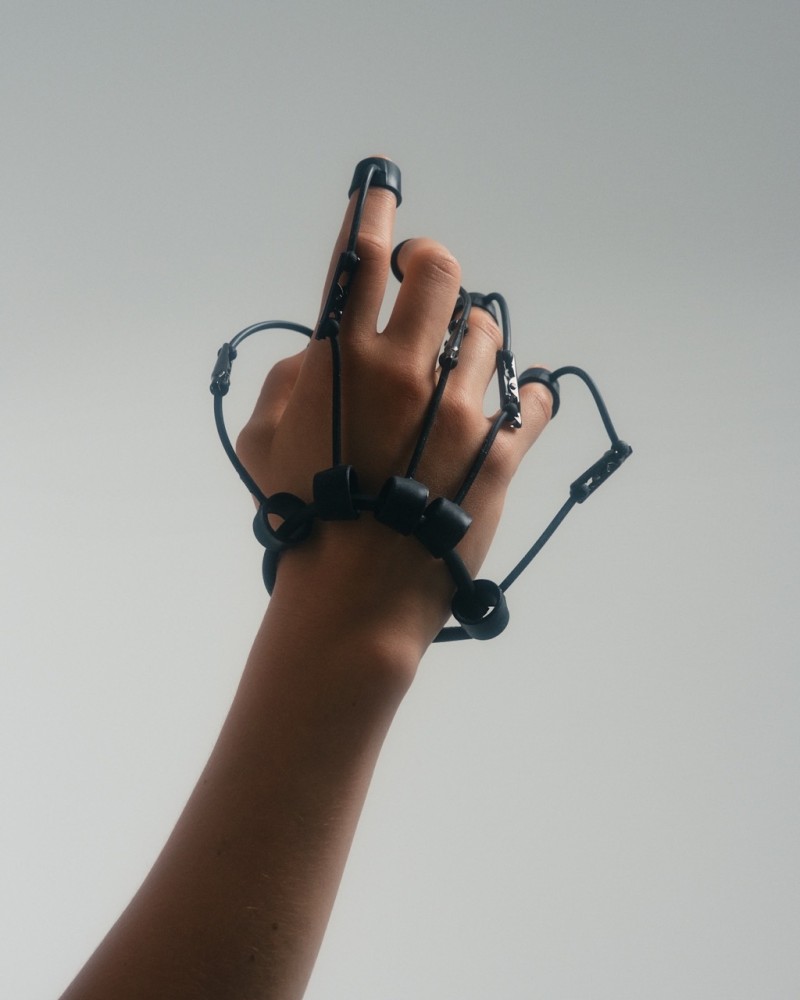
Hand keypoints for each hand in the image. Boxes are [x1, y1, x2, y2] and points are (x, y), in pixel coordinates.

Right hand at [236, 160, 553, 658]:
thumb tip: (318, 354)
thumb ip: (286, 381)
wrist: (358, 591)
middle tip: (423, 280)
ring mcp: (458, 408)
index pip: (358, 263)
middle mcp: (404, 371)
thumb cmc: (302, 517)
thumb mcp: (263, 441)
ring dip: (473, 337)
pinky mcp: (500, 450)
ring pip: (489, 332)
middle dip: (431, 263)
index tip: (380, 186)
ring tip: (456, 368)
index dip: (370, 213)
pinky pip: (533, 400)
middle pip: (439, 273)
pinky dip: (528, 394)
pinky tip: (516, 400)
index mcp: (342, 362)